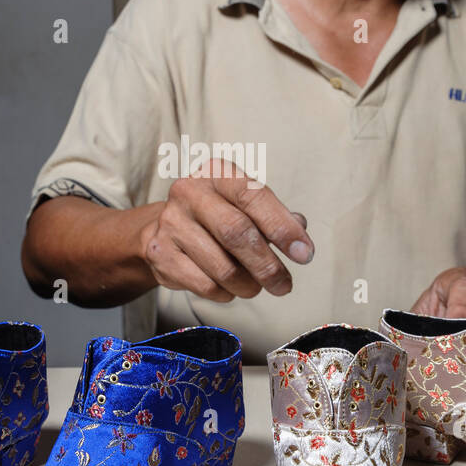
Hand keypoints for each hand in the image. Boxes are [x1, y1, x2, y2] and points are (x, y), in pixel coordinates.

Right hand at [139, 158, 313, 301]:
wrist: (163, 229)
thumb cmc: (217, 215)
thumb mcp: (245, 204)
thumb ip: (274, 216)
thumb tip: (300, 234)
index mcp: (217, 172)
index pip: (253, 197)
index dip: (282, 227)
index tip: (304, 254)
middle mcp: (189, 192)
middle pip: (236, 233)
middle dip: (267, 265)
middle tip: (284, 285)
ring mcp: (171, 223)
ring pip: (222, 267)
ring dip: (248, 285)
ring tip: (256, 286)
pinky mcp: (160, 254)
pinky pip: (205, 285)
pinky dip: (227, 294)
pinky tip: (230, 288)